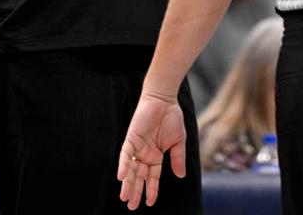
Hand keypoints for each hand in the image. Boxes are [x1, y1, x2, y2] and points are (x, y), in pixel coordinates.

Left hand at [117, 92, 186, 209]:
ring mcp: (137, 147)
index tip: (150, 203)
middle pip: (139, 176)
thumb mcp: (178, 141)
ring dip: (128, 183)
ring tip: (125, 198)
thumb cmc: (172, 118)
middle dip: (136, 191)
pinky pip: (125, 154)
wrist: (165, 99)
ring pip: (131, 169)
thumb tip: (181, 176)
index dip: (151, 189)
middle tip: (132, 207)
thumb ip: (177, 158)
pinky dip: (123, 165)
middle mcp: (145, 154)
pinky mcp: (131, 138)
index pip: (152, 177)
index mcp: (156, 156)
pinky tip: (122, 177)